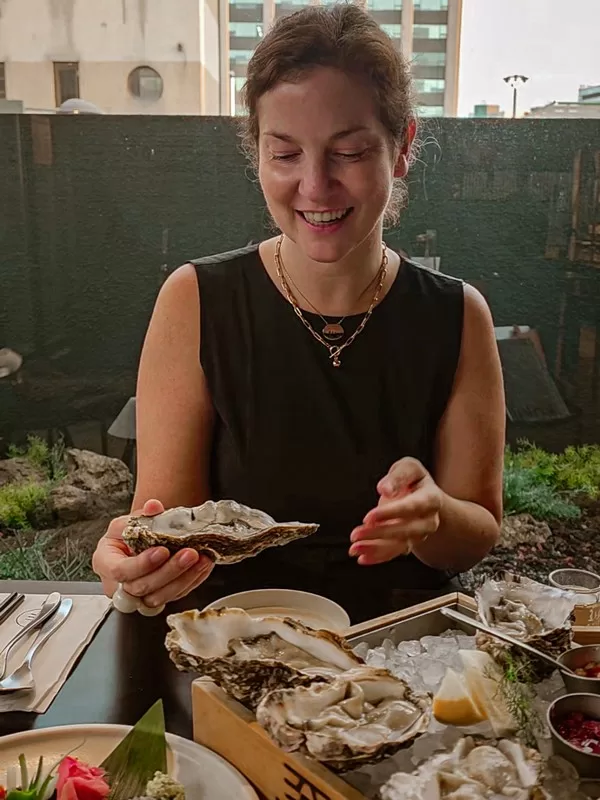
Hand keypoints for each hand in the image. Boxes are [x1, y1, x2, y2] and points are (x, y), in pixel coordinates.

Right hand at [92, 499, 213, 607]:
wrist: (137, 543)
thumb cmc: (127, 534)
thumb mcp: (129, 520)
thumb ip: (142, 515)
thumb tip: (154, 507)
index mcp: (105, 562)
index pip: (120, 571)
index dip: (142, 564)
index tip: (162, 550)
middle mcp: (117, 584)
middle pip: (141, 587)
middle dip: (169, 571)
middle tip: (189, 554)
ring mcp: (137, 595)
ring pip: (158, 598)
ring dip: (183, 579)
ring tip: (200, 561)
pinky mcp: (156, 598)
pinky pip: (173, 597)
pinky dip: (190, 582)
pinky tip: (201, 567)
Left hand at [348, 458, 442, 565]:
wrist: (424, 496)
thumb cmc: (413, 479)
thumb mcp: (408, 468)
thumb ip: (397, 477)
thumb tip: (385, 489)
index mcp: (431, 499)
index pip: (411, 507)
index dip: (390, 513)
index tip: (369, 517)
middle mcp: (428, 520)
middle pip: (405, 530)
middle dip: (378, 534)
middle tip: (355, 534)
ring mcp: (419, 534)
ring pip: (398, 545)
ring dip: (375, 549)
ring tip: (354, 549)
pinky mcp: (408, 543)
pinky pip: (394, 553)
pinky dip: (377, 556)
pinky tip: (362, 557)